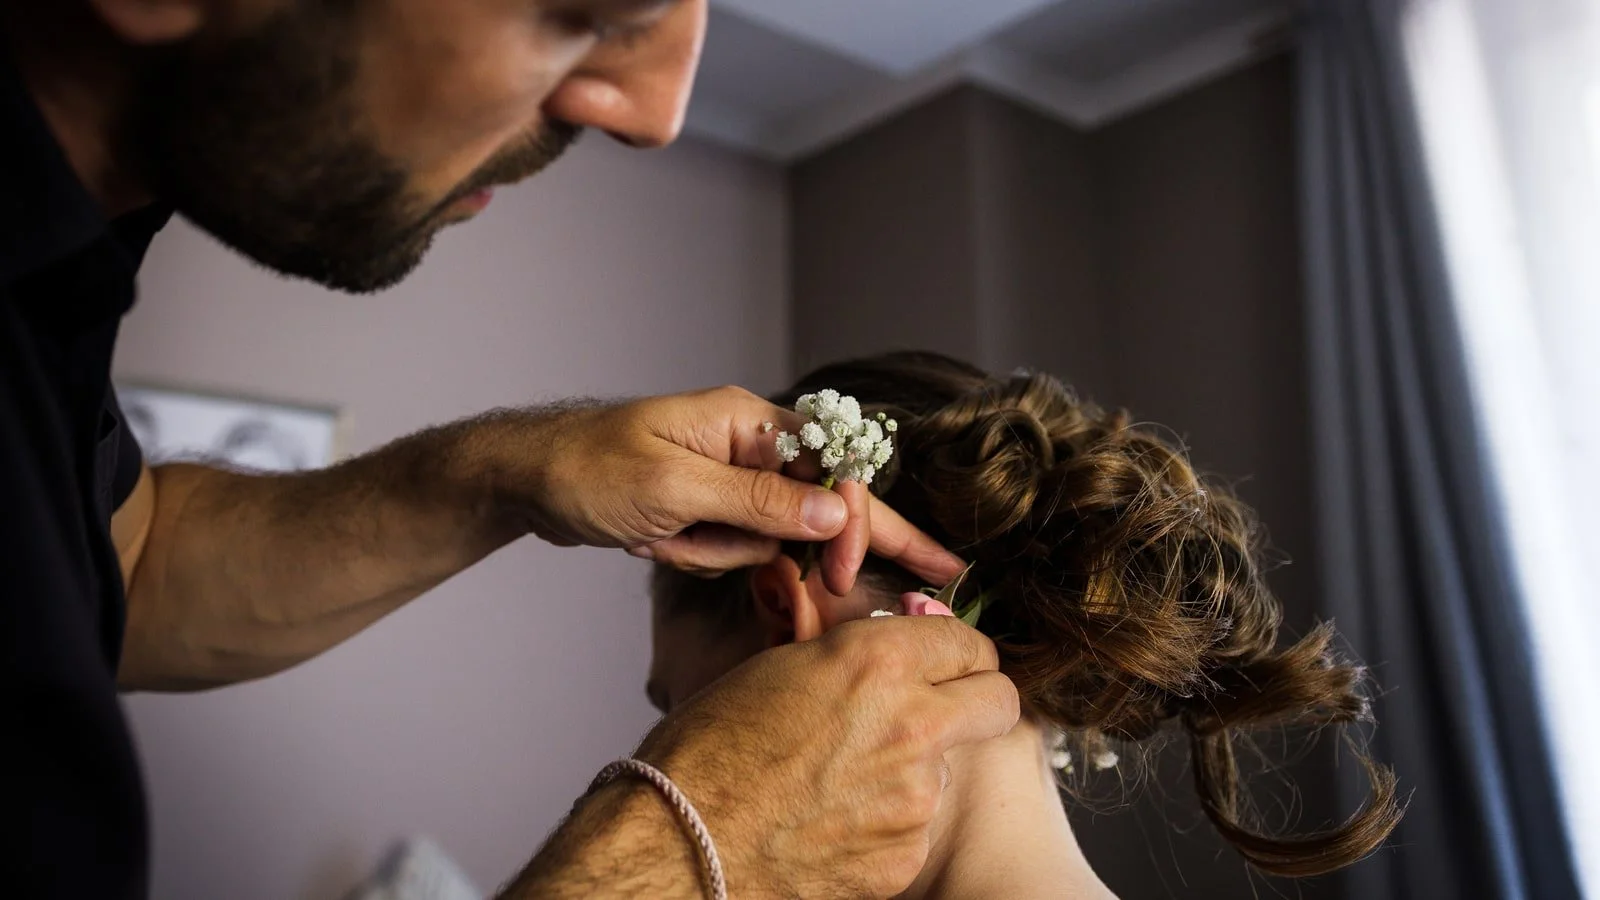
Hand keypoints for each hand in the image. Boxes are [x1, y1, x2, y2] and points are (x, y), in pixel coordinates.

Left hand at [495, 386, 963, 593]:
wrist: (524, 481)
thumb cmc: (587, 469)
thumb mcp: (674, 488)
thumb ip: (758, 501)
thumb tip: (835, 511)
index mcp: (748, 422)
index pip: (834, 468)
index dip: (852, 522)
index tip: (842, 573)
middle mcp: (747, 445)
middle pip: (817, 502)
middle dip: (814, 545)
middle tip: (862, 583)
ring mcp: (727, 478)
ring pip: (766, 537)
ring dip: (715, 553)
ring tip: (658, 537)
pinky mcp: (707, 506)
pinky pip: (731, 547)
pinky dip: (695, 556)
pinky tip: (651, 541)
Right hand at [632, 615, 1020, 898]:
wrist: (681, 840)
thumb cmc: (711, 747)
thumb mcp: (779, 667)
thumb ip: (848, 650)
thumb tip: (885, 634)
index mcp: (879, 659)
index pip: (970, 641)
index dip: (957, 652)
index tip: (947, 663)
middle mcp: (913, 722)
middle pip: (1000, 700)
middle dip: (978, 700)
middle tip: (940, 709)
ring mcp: (915, 795)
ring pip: (949, 768)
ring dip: (914, 767)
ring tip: (842, 777)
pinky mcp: (904, 854)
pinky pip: (914, 826)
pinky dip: (886, 822)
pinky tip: (833, 819)